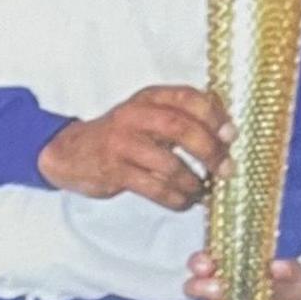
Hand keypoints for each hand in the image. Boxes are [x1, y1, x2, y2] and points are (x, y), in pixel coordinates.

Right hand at [38, 86, 230, 210]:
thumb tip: (226, 131)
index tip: (230, 135)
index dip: (214, 116)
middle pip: (182, 129)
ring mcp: (123, 144)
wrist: (70, 152)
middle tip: (225, 168)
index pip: (189, 98)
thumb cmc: (119, 135)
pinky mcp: (114, 171)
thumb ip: (181, 115)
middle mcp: (135, 116)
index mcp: (149, 98)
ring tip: (202, 191)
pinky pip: (154, 188)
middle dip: (210, 151)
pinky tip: (184, 201)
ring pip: (169, 164)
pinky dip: (175, 198)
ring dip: (193, 181)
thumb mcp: (147, 114)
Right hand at [184, 250, 300, 299]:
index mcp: (230, 269)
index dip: (198, 262)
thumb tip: (277, 266)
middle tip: (218, 289)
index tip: (207, 266)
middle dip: (200, 287)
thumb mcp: (296, 276)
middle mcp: (218, 291)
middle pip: (192, 286)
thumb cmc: (292, 289)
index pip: (202, 262)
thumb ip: (288, 269)